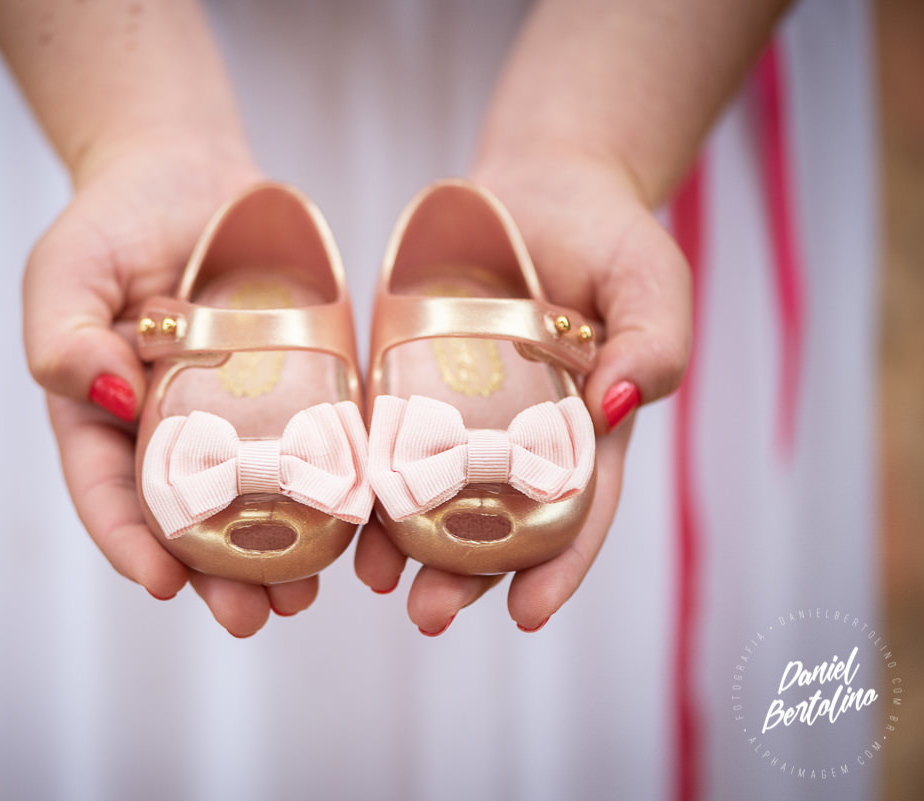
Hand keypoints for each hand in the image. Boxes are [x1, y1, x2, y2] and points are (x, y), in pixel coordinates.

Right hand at [24, 137, 318, 636]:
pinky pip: (315, 439)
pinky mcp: (296, 381)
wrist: (184, 170)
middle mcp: (171, 428)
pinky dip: (332, 486)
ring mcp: (237, 411)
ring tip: (302, 597)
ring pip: (255, 497)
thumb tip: (110, 398)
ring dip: (278, 554)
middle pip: (188, 517)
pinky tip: (354, 525)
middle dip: (215, 574)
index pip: (109, 492)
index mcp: (104, 416)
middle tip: (248, 618)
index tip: (161, 583)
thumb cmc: (111, 220)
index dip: (130, 543)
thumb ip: (64, 336)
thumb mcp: (65, 270)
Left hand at [354, 147, 692, 633]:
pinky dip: (366, 467)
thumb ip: (654, 341)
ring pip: (432, 490)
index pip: (577, 512)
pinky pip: (385, 428)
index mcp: (586, 430)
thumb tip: (621, 405)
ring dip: (405, 541)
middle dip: (466, 575)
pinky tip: (341, 499)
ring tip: (376, 580)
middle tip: (428, 615)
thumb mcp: (652, 280)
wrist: (543, 185)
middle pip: (496, 521)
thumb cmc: (611, 236)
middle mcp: (521, 434)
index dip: (558, 568)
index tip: (527, 616)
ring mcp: (462, 408)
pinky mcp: (411, 371)